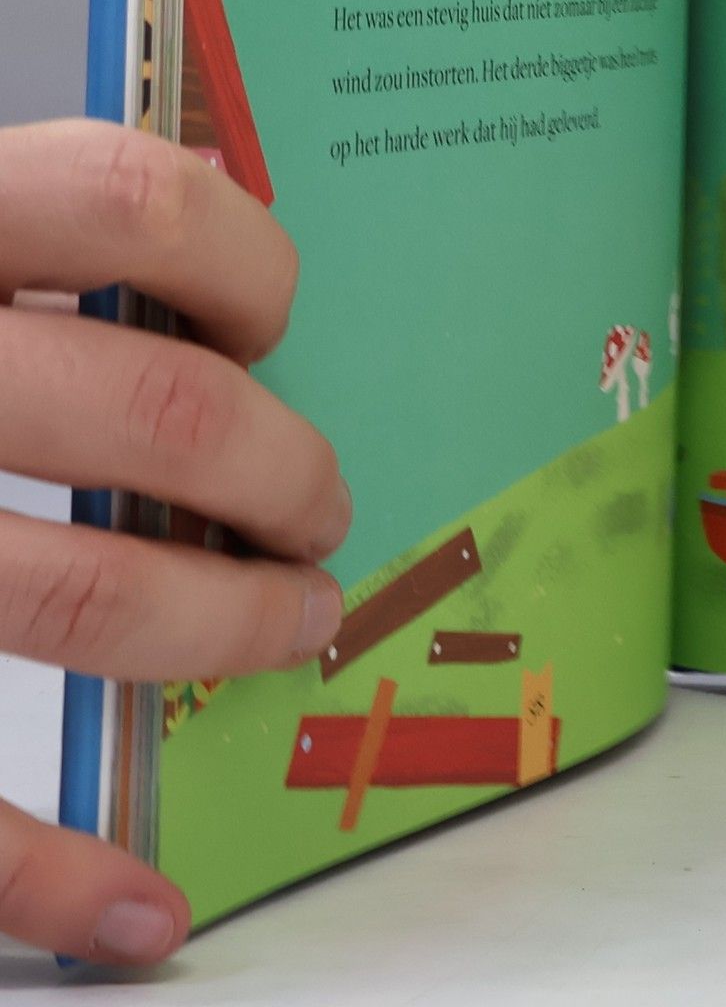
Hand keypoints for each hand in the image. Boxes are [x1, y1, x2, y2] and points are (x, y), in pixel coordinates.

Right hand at [0, 120, 347, 966]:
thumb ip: (17, 242)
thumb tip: (211, 273)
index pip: (123, 200)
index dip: (238, 259)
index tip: (269, 318)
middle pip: (153, 413)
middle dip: (280, 473)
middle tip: (317, 508)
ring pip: (77, 595)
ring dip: (219, 628)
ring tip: (286, 626)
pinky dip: (46, 873)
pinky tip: (139, 905)